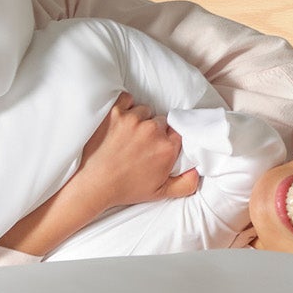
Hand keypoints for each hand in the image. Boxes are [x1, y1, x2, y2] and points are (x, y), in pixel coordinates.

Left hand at [67, 94, 202, 211]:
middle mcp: (153, 131)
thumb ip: (185, 183)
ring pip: (144, 110)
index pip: (177, 132)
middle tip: (141, 143)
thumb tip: (198, 172)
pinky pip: (127, 99)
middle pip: (161, 120)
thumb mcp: (160, 193)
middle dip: (154, 130)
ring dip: (139, 119)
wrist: (94, 184)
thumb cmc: (125, 189)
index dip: (168, 138)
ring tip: (128, 134)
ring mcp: (133, 120)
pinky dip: (124, 106)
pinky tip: (119, 121)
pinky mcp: (115, 112)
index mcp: (167, 148)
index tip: (158, 145)